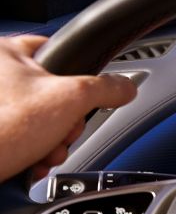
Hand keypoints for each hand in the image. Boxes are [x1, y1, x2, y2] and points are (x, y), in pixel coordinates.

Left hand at [0, 35, 137, 181]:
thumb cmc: (2, 128)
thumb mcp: (70, 99)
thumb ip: (104, 88)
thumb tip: (125, 87)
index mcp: (6, 53)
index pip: (57, 51)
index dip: (79, 78)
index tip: (83, 99)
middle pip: (52, 94)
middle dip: (65, 124)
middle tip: (61, 134)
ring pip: (38, 121)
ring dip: (51, 143)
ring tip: (43, 153)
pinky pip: (21, 138)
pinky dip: (31, 154)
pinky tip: (30, 161)